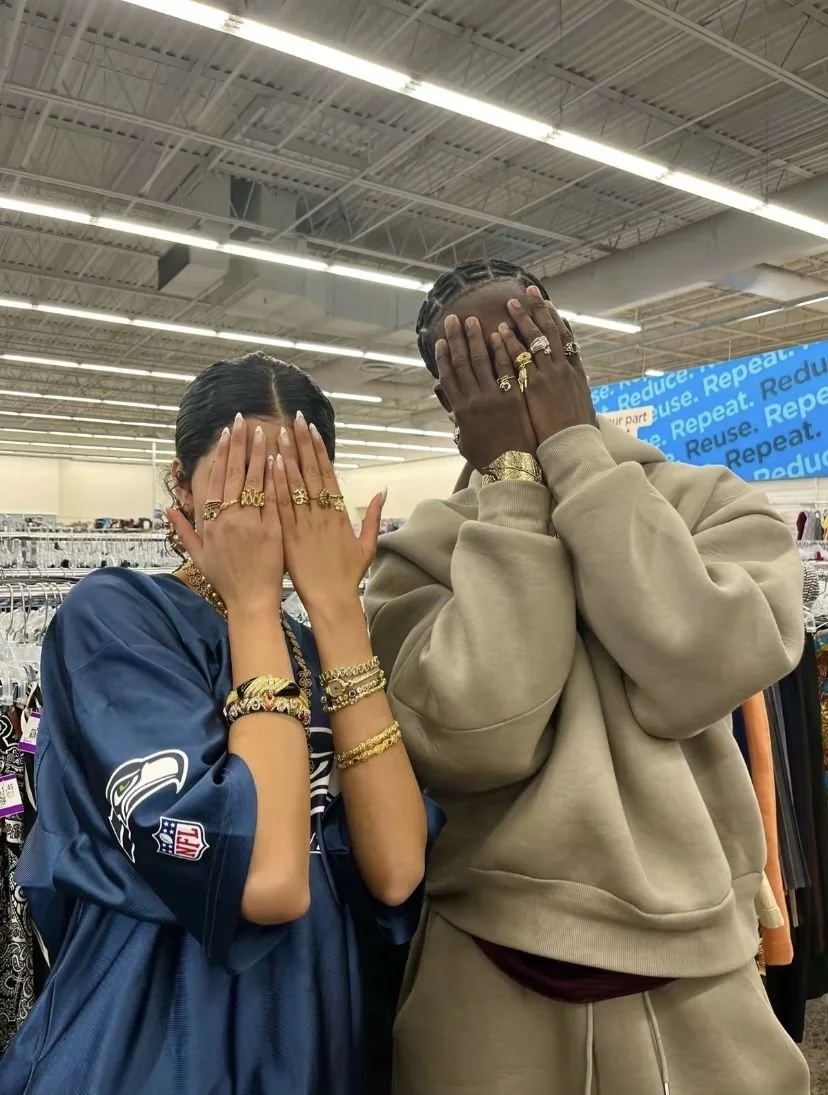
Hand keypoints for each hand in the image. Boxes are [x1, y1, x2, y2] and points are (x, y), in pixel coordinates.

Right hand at [168, 415, 283, 613]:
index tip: (226, 435)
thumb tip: (168, 508)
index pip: (215, 480)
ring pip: (253, 482)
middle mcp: (227, 519)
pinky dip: (274, 479)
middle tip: (242, 421)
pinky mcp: (271, 531)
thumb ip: (183, 530)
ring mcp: (249, 524)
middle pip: (233, 475)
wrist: (250, 601)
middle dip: (238, 445)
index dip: (221, 456)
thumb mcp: (199, 556)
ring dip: (257, 455)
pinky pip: (272, 500)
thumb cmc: (225, 580)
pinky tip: (278, 460)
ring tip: (263, 432)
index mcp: (210, 523)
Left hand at [273, 413, 383, 613]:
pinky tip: (270, 467)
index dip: (319, 450)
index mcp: (340, 515)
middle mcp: (323, 515)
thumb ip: (372, 517)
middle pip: (312, 473)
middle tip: (294, 419)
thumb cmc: (348, 576)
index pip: (328, 474)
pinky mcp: (290, 537)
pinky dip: (276, 486)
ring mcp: (305, 525)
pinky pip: (281, 507)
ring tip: (278, 433)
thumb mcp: (367, 546)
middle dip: (302, 444)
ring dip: (287, 458)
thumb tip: (382, 491)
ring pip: (295, 486)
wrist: (333, 601)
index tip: (311, 429)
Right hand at [437, 314, 535, 472]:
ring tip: (474, 320)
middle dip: (457, 339)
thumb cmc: (488, 457)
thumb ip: (456, 419)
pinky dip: (502, 349)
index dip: (443, 356)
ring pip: (483, 360)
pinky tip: (499, 334)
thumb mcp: (465, 440)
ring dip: (477, 338)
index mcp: (460, 410)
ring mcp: (494, 396)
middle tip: (454, 318)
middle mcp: (474, 399)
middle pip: (462, 362)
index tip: (441, 339)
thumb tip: (445, 402)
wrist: (513, 468)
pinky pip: (506, 367)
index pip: (448, 376)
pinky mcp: (514, 396)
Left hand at [497, 288, 595, 445]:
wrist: (573, 448)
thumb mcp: (583, 411)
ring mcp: (549, 376)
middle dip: (540, 310)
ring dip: (522, 320)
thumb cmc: (577, 436)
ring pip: (535, 340)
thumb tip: (577, 391)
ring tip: (510, 304)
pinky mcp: (533, 386)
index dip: (558, 321)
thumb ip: (575, 396)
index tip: (551, 305)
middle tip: (530, 291)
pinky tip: (500, 331)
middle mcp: (565, 370)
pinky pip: (519, 359)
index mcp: (577, 375)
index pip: (568, 341)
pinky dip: (510, 343)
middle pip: (552, 332)